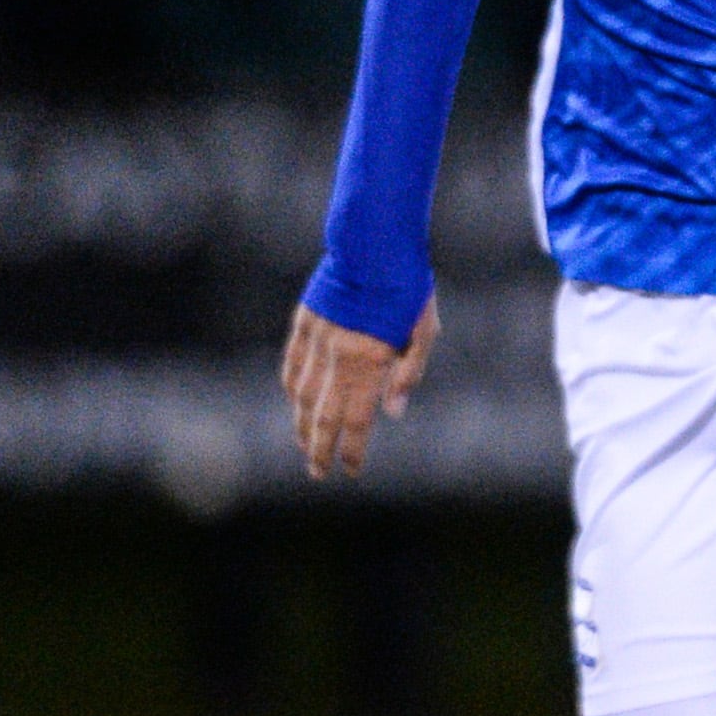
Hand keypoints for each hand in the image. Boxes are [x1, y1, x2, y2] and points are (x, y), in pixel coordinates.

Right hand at [280, 295, 435, 477]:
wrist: (373, 242)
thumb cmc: (408, 287)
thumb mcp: (424, 331)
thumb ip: (408, 373)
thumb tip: (392, 413)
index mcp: (369, 363)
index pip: (357, 421)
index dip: (352, 450)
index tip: (350, 470)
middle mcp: (337, 357)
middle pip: (322, 416)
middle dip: (319, 449)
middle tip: (317, 473)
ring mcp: (316, 340)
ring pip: (301, 394)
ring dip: (302, 423)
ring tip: (305, 444)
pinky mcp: (303, 322)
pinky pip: (292, 364)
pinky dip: (292, 387)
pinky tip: (295, 401)